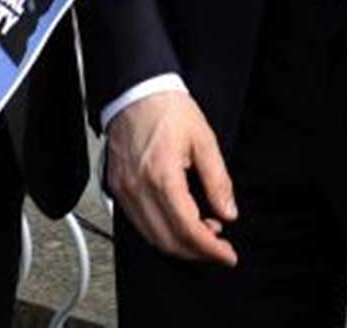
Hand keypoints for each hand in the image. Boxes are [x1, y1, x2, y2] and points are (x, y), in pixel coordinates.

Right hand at [105, 90, 238, 264]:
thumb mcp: (204, 140)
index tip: (227, 254)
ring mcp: (124, 191)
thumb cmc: (168, 109)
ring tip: (203, 233)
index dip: (210, 249)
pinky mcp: (117, 189)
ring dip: (178, 244)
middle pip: (167, 241)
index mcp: (162, 176)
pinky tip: (179, 222)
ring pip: (151, 237)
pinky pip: (138, 223)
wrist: (136, 91)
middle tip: (218, 248)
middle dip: (196, 252)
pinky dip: (160, 231)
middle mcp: (138, 189)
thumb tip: (228, 211)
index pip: (188, 229)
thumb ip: (218, 180)